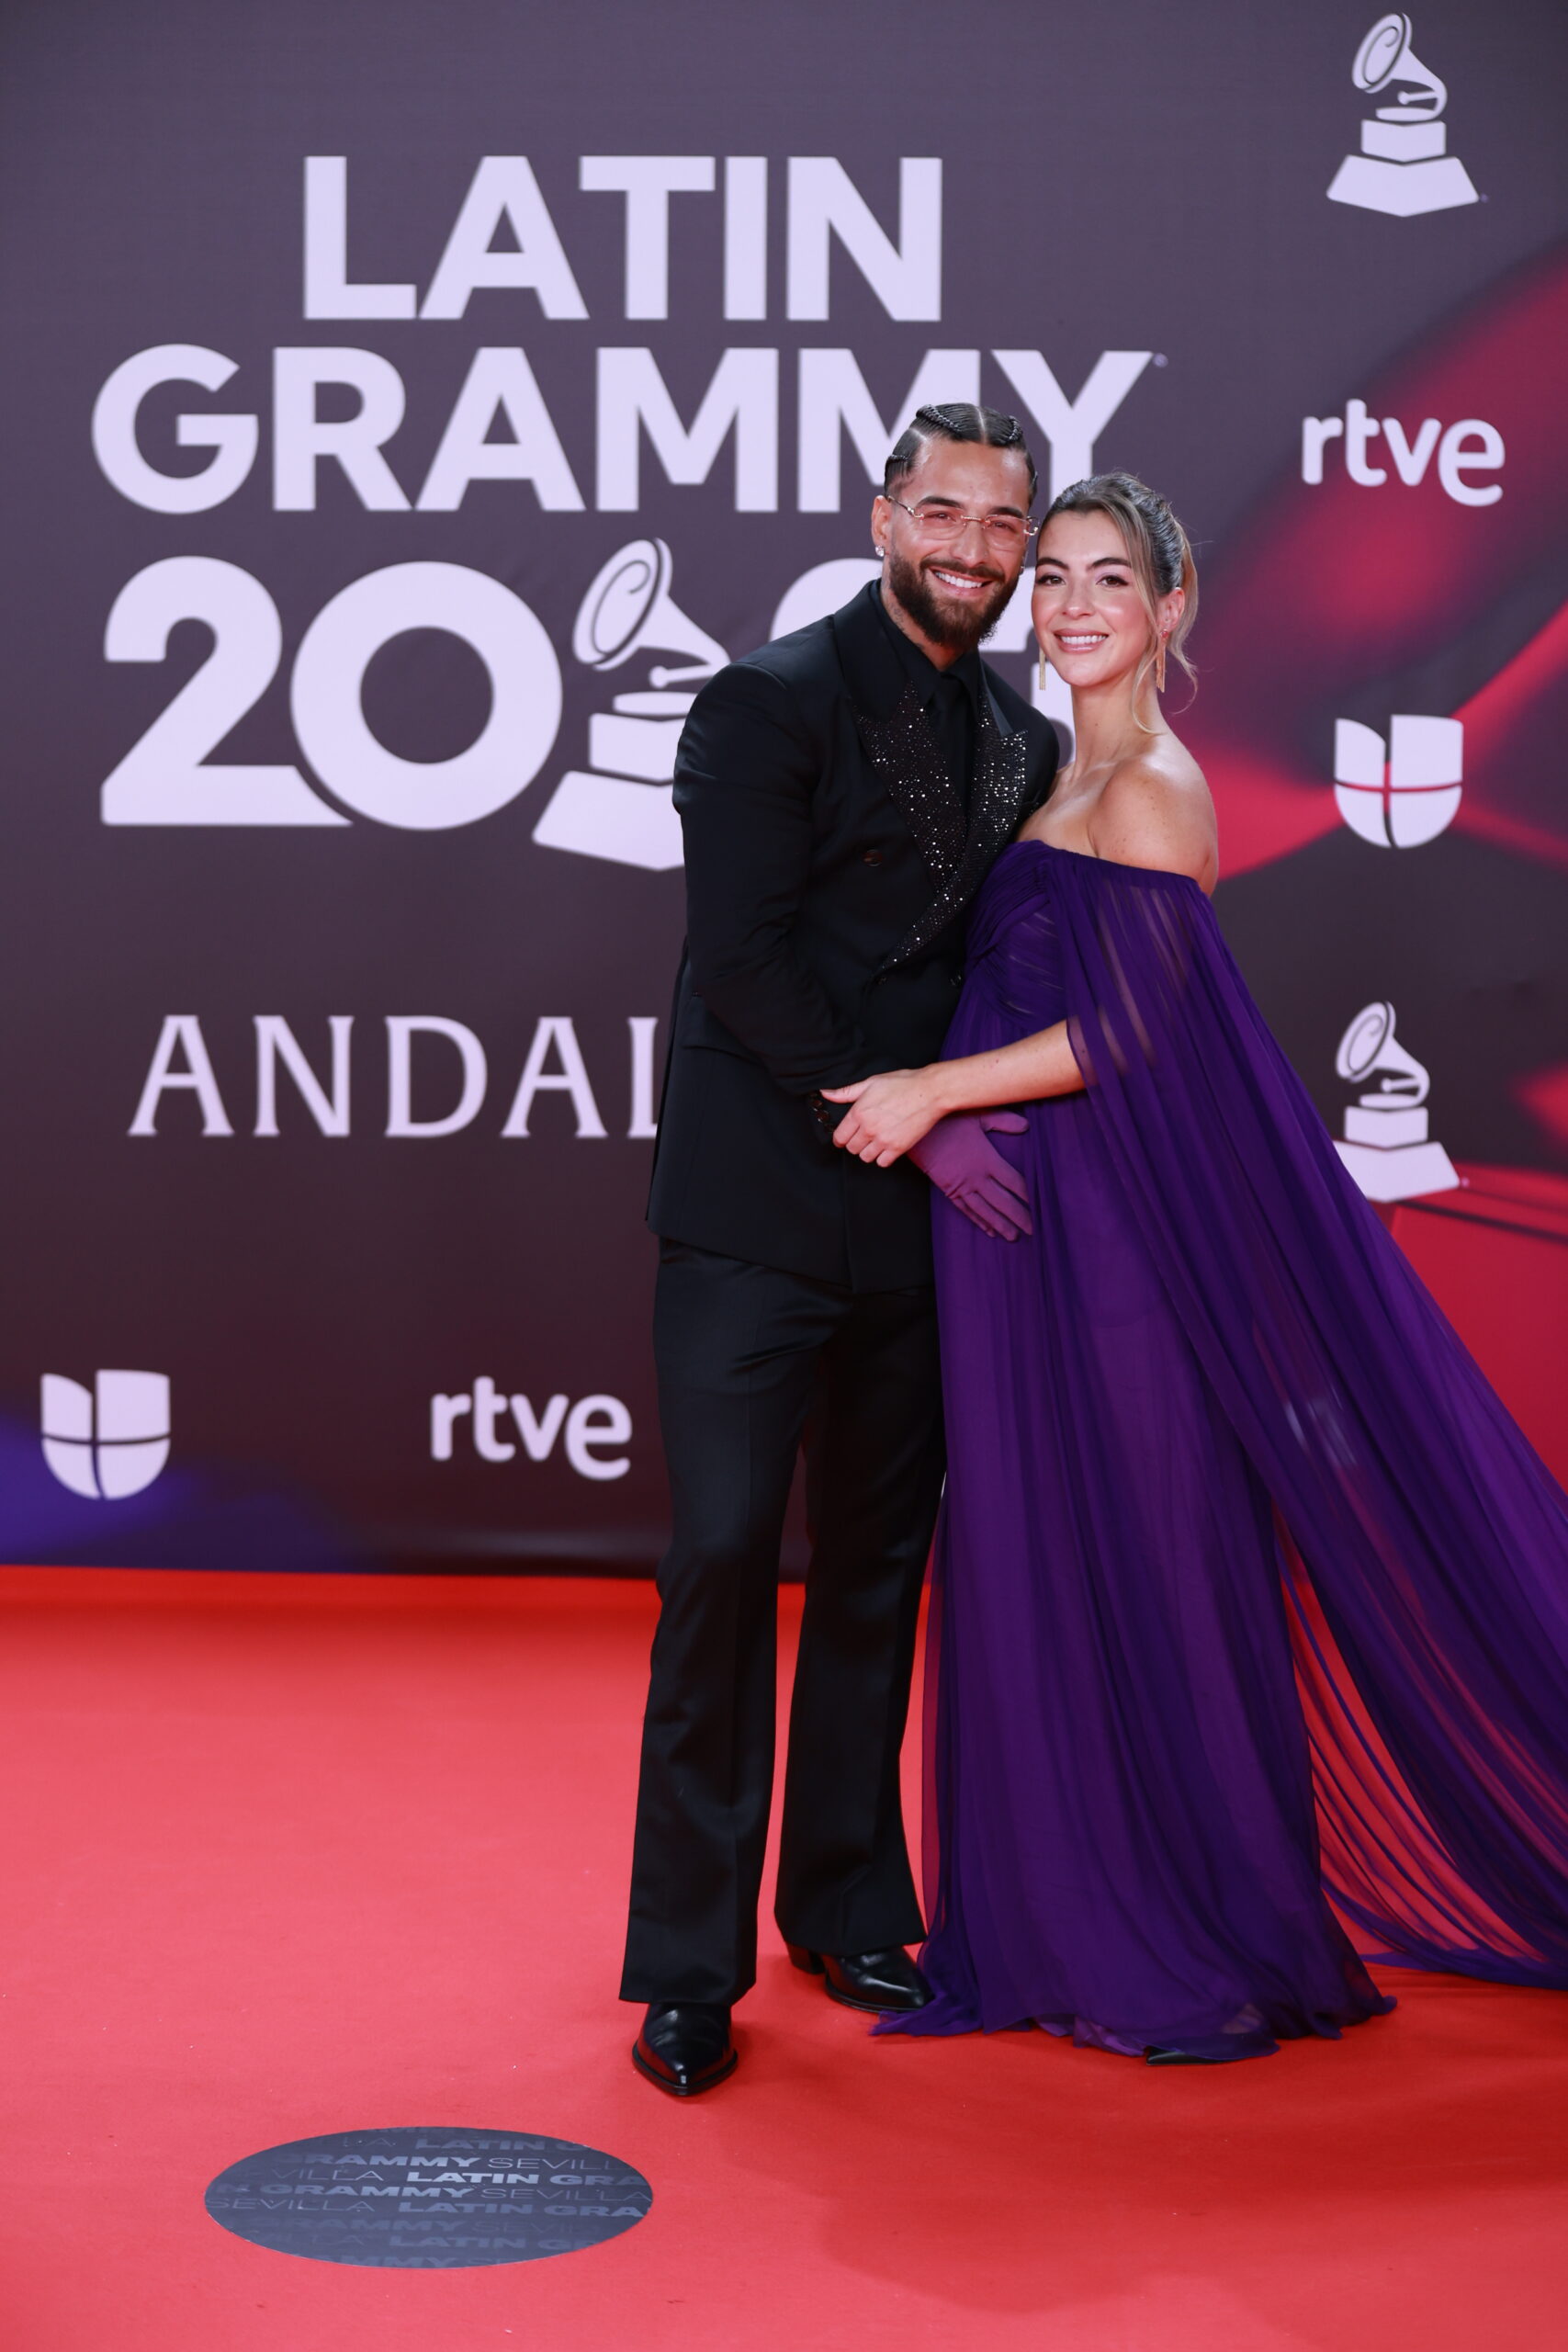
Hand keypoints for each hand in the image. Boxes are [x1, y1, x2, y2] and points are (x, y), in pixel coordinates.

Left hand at [821, 1068, 947, 1164]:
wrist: (930, 1092)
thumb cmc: (902, 1084)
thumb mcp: (871, 1083)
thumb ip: (846, 1092)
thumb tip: (825, 1094)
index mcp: (859, 1112)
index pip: (840, 1137)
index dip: (840, 1138)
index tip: (844, 1138)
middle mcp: (868, 1128)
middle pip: (852, 1148)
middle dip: (855, 1143)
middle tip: (863, 1136)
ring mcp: (883, 1140)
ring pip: (865, 1157)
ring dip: (869, 1151)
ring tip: (876, 1141)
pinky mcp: (898, 1148)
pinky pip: (882, 1163)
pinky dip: (883, 1158)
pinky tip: (887, 1147)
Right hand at [910, 1111, 1032, 1240]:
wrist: (916, 1131)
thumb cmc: (948, 1119)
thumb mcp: (979, 1114)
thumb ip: (1003, 1121)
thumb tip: (1026, 1126)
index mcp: (987, 1160)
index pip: (1014, 1182)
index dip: (1028, 1194)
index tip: (1041, 1205)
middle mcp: (976, 1178)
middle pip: (1002, 1202)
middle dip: (1019, 1217)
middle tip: (1033, 1231)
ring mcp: (962, 1186)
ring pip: (985, 1211)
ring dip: (1000, 1224)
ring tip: (1013, 1237)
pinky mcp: (948, 1190)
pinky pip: (966, 1210)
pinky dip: (978, 1221)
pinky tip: (988, 1230)